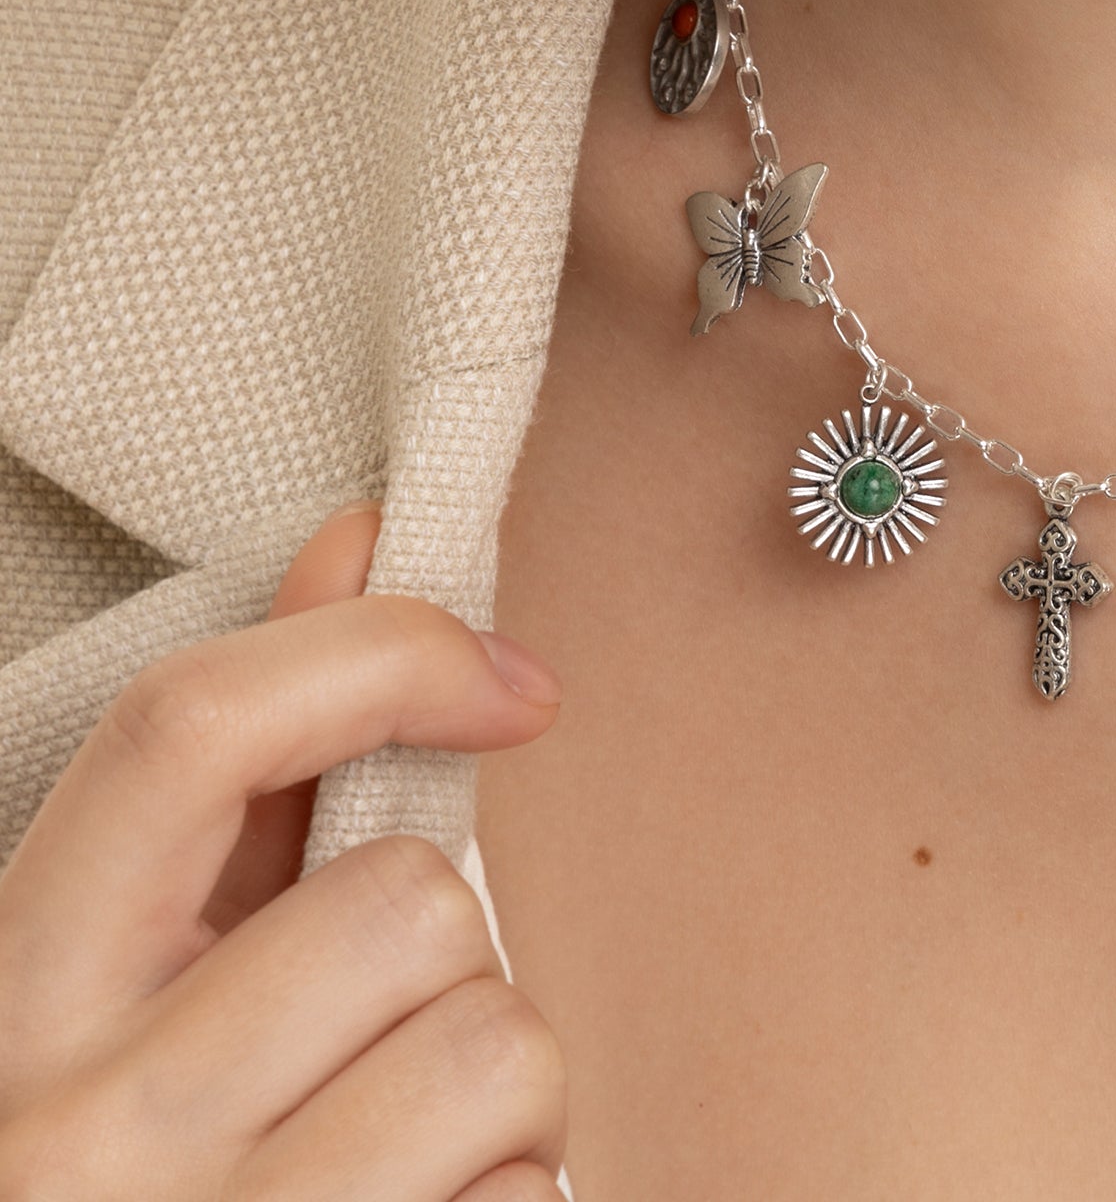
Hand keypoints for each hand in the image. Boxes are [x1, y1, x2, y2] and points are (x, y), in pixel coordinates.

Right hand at [0, 503, 568, 1198]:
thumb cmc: (123, 1176)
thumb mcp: (131, 970)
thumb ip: (244, 765)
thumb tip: (360, 533)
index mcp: (17, 993)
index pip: (189, 729)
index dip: (378, 649)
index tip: (510, 681)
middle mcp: (75, 1136)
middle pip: (409, 906)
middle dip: (447, 959)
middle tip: (374, 1041)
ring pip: (500, 1049)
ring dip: (499, 1099)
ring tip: (395, 1158)